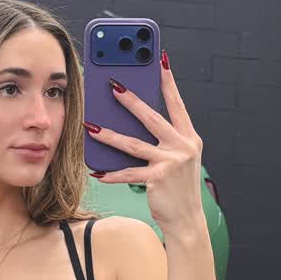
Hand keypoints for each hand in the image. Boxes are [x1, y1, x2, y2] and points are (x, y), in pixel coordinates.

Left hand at [85, 52, 204, 234]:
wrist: (187, 220)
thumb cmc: (177, 188)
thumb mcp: (176, 159)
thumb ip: (161, 140)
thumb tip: (130, 122)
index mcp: (189, 137)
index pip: (176, 103)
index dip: (168, 81)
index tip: (160, 59)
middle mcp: (182, 146)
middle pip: (152, 117)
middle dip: (130, 100)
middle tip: (112, 85)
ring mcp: (171, 162)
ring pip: (133, 144)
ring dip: (109, 135)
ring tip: (91, 126)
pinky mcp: (157, 179)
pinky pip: (129, 173)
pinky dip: (111, 174)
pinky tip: (97, 172)